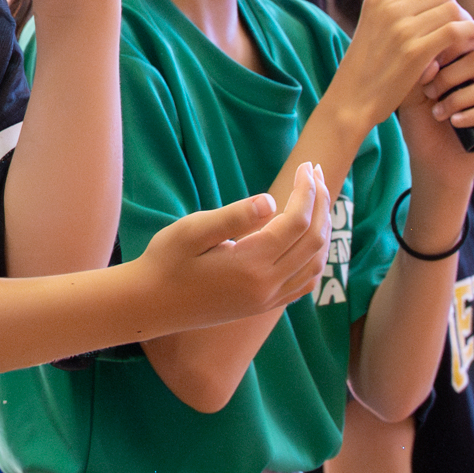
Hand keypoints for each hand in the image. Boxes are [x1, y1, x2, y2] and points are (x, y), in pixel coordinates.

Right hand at [133, 163, 332, 334]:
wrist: (151, 305)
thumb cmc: (166, 261)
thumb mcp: (192, 231)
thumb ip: (233, 217)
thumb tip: (270, 200)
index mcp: (251, 265)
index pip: (296, 222)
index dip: (307, 191)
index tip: (306, 166)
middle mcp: (267, 287)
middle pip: (313, 241)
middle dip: (320, 203)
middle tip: (316, 172)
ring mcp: (268, 300)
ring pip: (315, 263)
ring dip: (322, 229)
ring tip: (317, 199)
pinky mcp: (264, 306)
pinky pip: (305, 283)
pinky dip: (315, 257)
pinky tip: (309, 240)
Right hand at [327, 0, 473, 130]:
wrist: (352, 100)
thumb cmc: (365, 67)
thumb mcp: (371, 25)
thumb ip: (395, 7)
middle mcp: (389, 9)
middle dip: (453, 6)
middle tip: (454, 24)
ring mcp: (402, 30)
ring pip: (453, 10)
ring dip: (465, 21)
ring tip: (463, 36)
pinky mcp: (416, 53)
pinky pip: (456, 31)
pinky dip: (471, 32)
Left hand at [398, 44, 473, 185]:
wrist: (430, 161)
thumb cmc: (420, 123)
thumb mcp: (412, 94)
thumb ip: (419, 72)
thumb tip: (432, 59)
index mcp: (464, 67)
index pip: (469, 42)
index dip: (449, 47)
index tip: (428, 64)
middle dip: (449, 76)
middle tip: (429, 92)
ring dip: (458, 99)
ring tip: (437, 113)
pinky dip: (472, 116)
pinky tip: (454, 122)